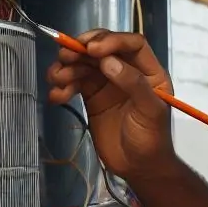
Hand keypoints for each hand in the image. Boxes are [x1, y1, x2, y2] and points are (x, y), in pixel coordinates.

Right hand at [45, 30, 173, 179]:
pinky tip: (56, 96)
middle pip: (102, 48)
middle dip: (81, 49)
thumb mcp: (150, 111)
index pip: (132, 43)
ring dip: (66, 67)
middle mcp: (128, 72)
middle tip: (65, 57)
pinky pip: (74, 82)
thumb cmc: (151, 139)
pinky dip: (62, 86)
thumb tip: (108, 61)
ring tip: (58, 80)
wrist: (138, 167)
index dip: (111, 40)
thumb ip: (133, 84)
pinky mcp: (92, 96)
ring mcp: (108, 83)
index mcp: (150, 71)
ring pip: (84, 63)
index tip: (91, 49)